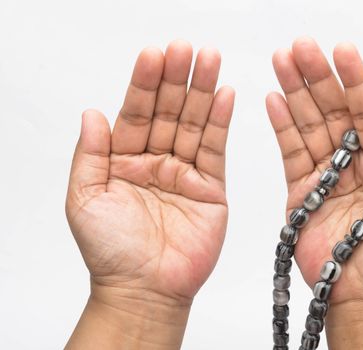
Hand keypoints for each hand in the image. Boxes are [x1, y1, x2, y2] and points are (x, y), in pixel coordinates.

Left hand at [66, 41, 233, 339]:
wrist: (144, 289)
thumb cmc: (111, 252)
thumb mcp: (85, 199)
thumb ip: (90, 154)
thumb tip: (92, 113)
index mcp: (125, 159)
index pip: (137, 112)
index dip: (145, 83)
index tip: (153, 55)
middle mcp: (156, 160)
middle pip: (169, 111)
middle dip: (178, 78)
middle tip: (187, 48)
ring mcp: (185, 172)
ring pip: (195, 123)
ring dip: (203, 91)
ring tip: (209, 60)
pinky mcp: (211, 187)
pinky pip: (216, 149)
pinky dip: (221, 122)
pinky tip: (224, 96)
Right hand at [266, 38, 362, 314]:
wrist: (361, 296)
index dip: (356, 81)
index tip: (341, 51)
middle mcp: (355, 161)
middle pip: (334, 111)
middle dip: (317, 77)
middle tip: (299, 47)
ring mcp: (326, 174)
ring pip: (309, 124)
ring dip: (295, 92)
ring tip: (281, 60)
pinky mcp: (301, 191)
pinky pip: (290, 152)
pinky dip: (281, 126)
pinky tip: (274, 99)